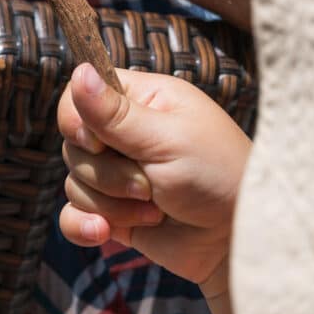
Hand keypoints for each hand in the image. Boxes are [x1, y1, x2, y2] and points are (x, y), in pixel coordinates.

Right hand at [58, 63, 250, 313]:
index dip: (78, 119)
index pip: (80, 95)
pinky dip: (83, 225)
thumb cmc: (217, 176)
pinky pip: (73, 215)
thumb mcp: (168, 140)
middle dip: (108, 172)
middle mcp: (124, 135)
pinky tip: (104, 233)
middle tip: (150, 185)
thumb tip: (78, 69)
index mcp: (140, 101)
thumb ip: (116, 113)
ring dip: (112, 203)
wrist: (239, 244)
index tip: (97, 142)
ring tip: (154, 209)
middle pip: (74, 145)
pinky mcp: (115, 213)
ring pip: (75, 181)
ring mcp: (118, 176)